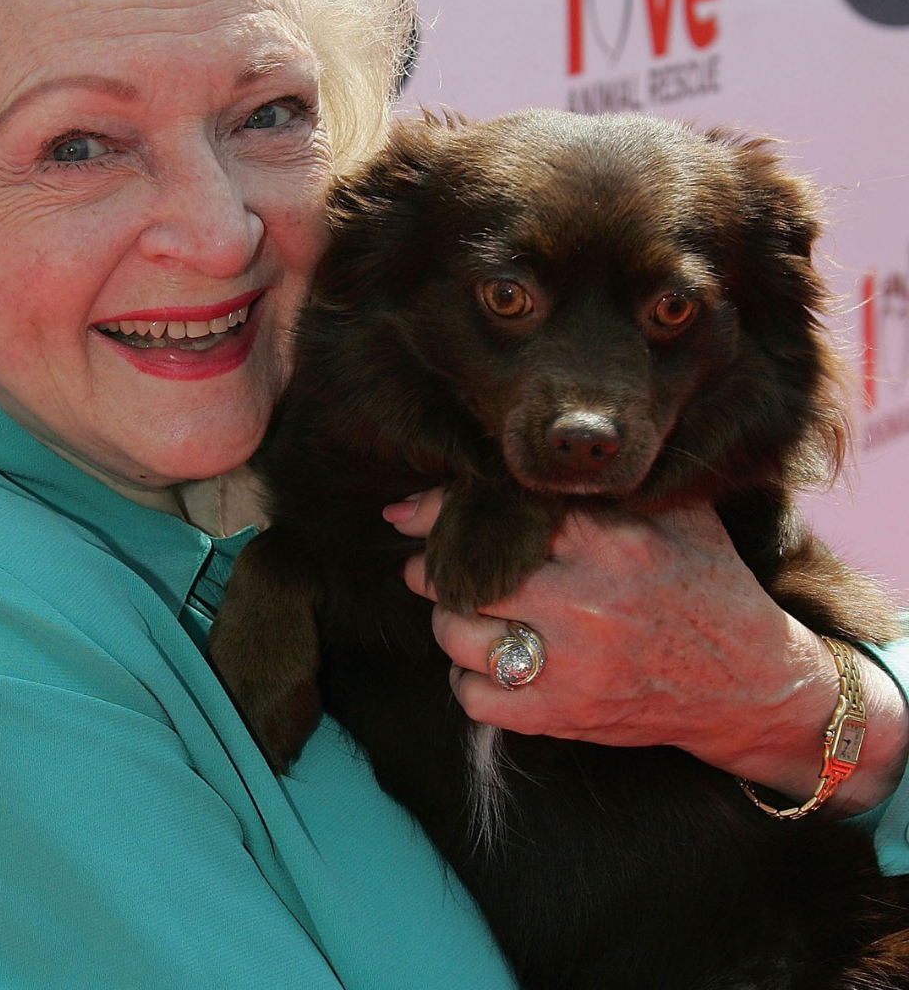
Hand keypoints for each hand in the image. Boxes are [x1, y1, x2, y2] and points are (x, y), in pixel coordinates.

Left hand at [385, 491, 908, 815]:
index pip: (501, 514)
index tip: (410, 511)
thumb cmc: (713, 589)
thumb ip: (619, 486)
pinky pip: (476, 698)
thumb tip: (543, 450)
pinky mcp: (566, 716)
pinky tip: (488, 665)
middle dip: (432, 566)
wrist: (757, 687)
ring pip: (459, 635)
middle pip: (466, 574)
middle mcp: (586, 602)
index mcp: (612, 543)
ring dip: (450, 622)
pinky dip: (469, 682)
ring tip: (463, 612)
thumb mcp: (684, 520)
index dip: (445, 510)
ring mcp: (573, 665)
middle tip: (425, 563)